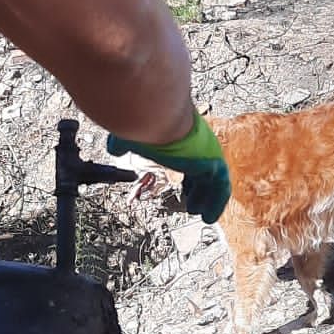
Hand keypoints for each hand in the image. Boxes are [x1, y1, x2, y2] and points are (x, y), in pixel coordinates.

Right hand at [106, 113, 231, 223]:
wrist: (155, 116)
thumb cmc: (142, 124)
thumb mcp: (131, 137)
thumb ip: (124, 143)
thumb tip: (114, 149)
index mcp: (183, 136)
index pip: (190, 159)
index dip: (189, 174)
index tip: (184, 186)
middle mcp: (199, 144)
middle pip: (203, 170)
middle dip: (198, 188)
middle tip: (192, 202)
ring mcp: (208, 153)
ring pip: (214, 181)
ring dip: (207, 198)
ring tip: (202, 214)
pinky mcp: (213, 164)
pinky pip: (220, 189)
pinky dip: (216, 203)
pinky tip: (208, 217)